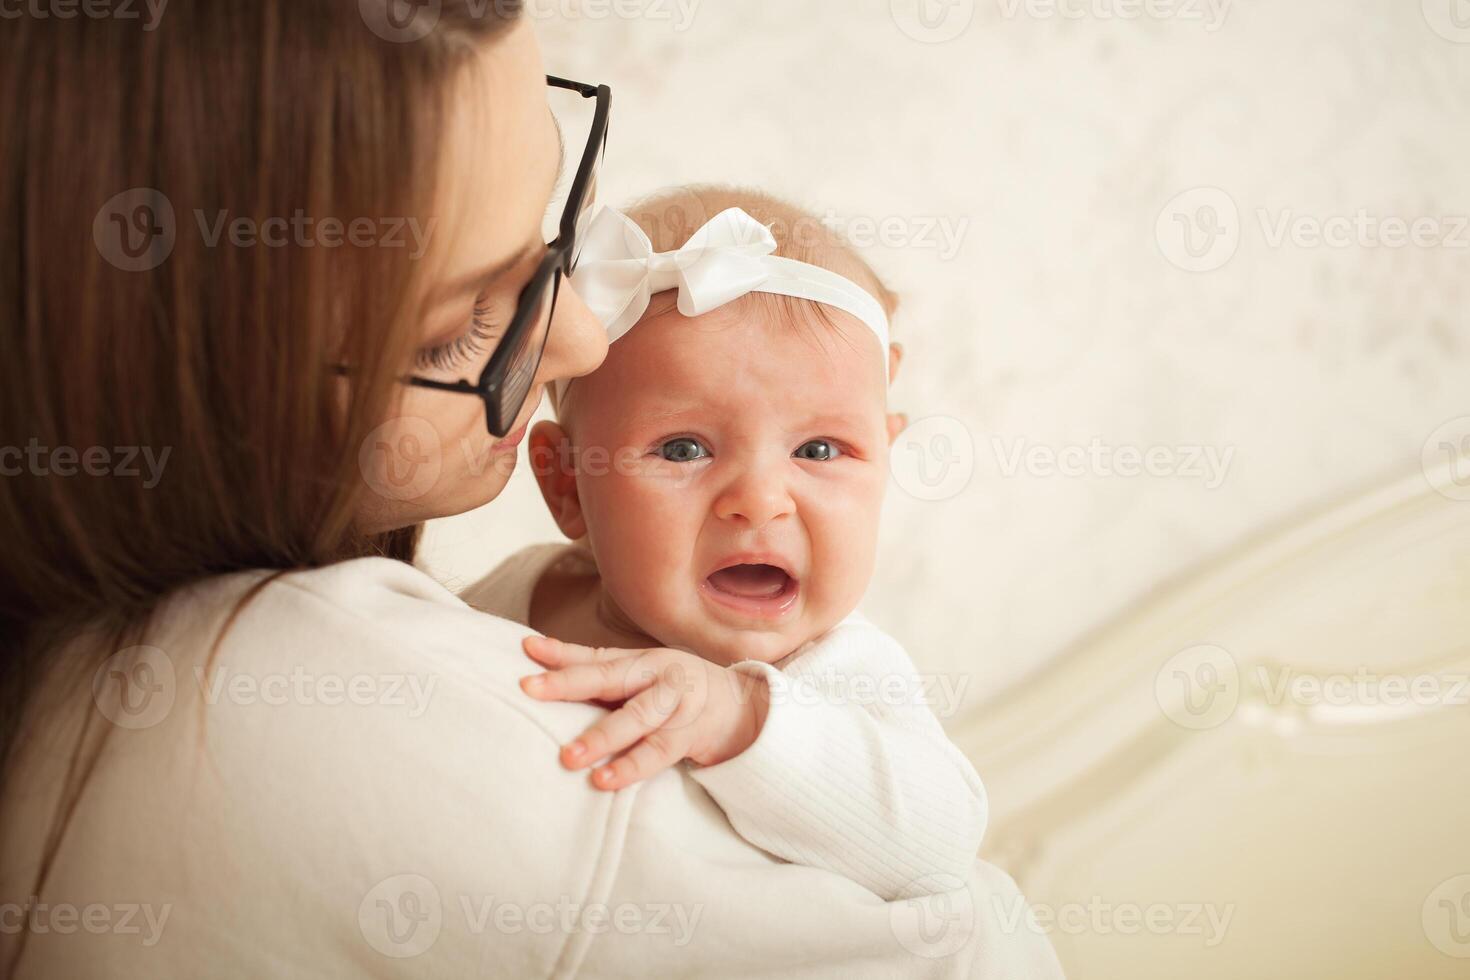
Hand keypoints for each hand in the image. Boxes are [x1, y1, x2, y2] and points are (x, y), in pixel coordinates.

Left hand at [519, 636, 770, 790]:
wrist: (741, 709)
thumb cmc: (675, 691)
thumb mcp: (640, 674)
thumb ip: (593, 667)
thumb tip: (533, 650)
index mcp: (641, 660)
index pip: (595, 656)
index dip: (560, 654)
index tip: (526, 651)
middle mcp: (657, 676)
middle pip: (609, 678)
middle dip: (569, 684)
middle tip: (530, 690)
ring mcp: (675, 706)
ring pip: (635, 719)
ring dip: (601, 737)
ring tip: (569, 757)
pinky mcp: (688, 736)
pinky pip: (657, 754)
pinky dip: (630, 767)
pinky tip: (604, 780)